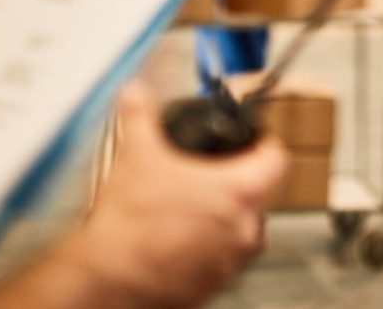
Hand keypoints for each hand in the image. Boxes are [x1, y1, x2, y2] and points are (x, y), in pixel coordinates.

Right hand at [62, 81, 287, 308]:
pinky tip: (179, 242)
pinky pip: (220, 265)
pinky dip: (207, 252)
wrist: (104, 278)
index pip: (278, 161)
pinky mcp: (209, 290)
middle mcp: (243, 231)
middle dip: (241, 187)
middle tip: (216, 177)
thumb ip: (139, 113)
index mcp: (239, 192)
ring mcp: (228, 265)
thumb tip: (136, 93)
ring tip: (194, 211)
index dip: (268, 146)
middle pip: (261, 199)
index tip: (258, 142)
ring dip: (226, 222)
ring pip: (242, 236)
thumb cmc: (129, 222)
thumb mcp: (136, 153)